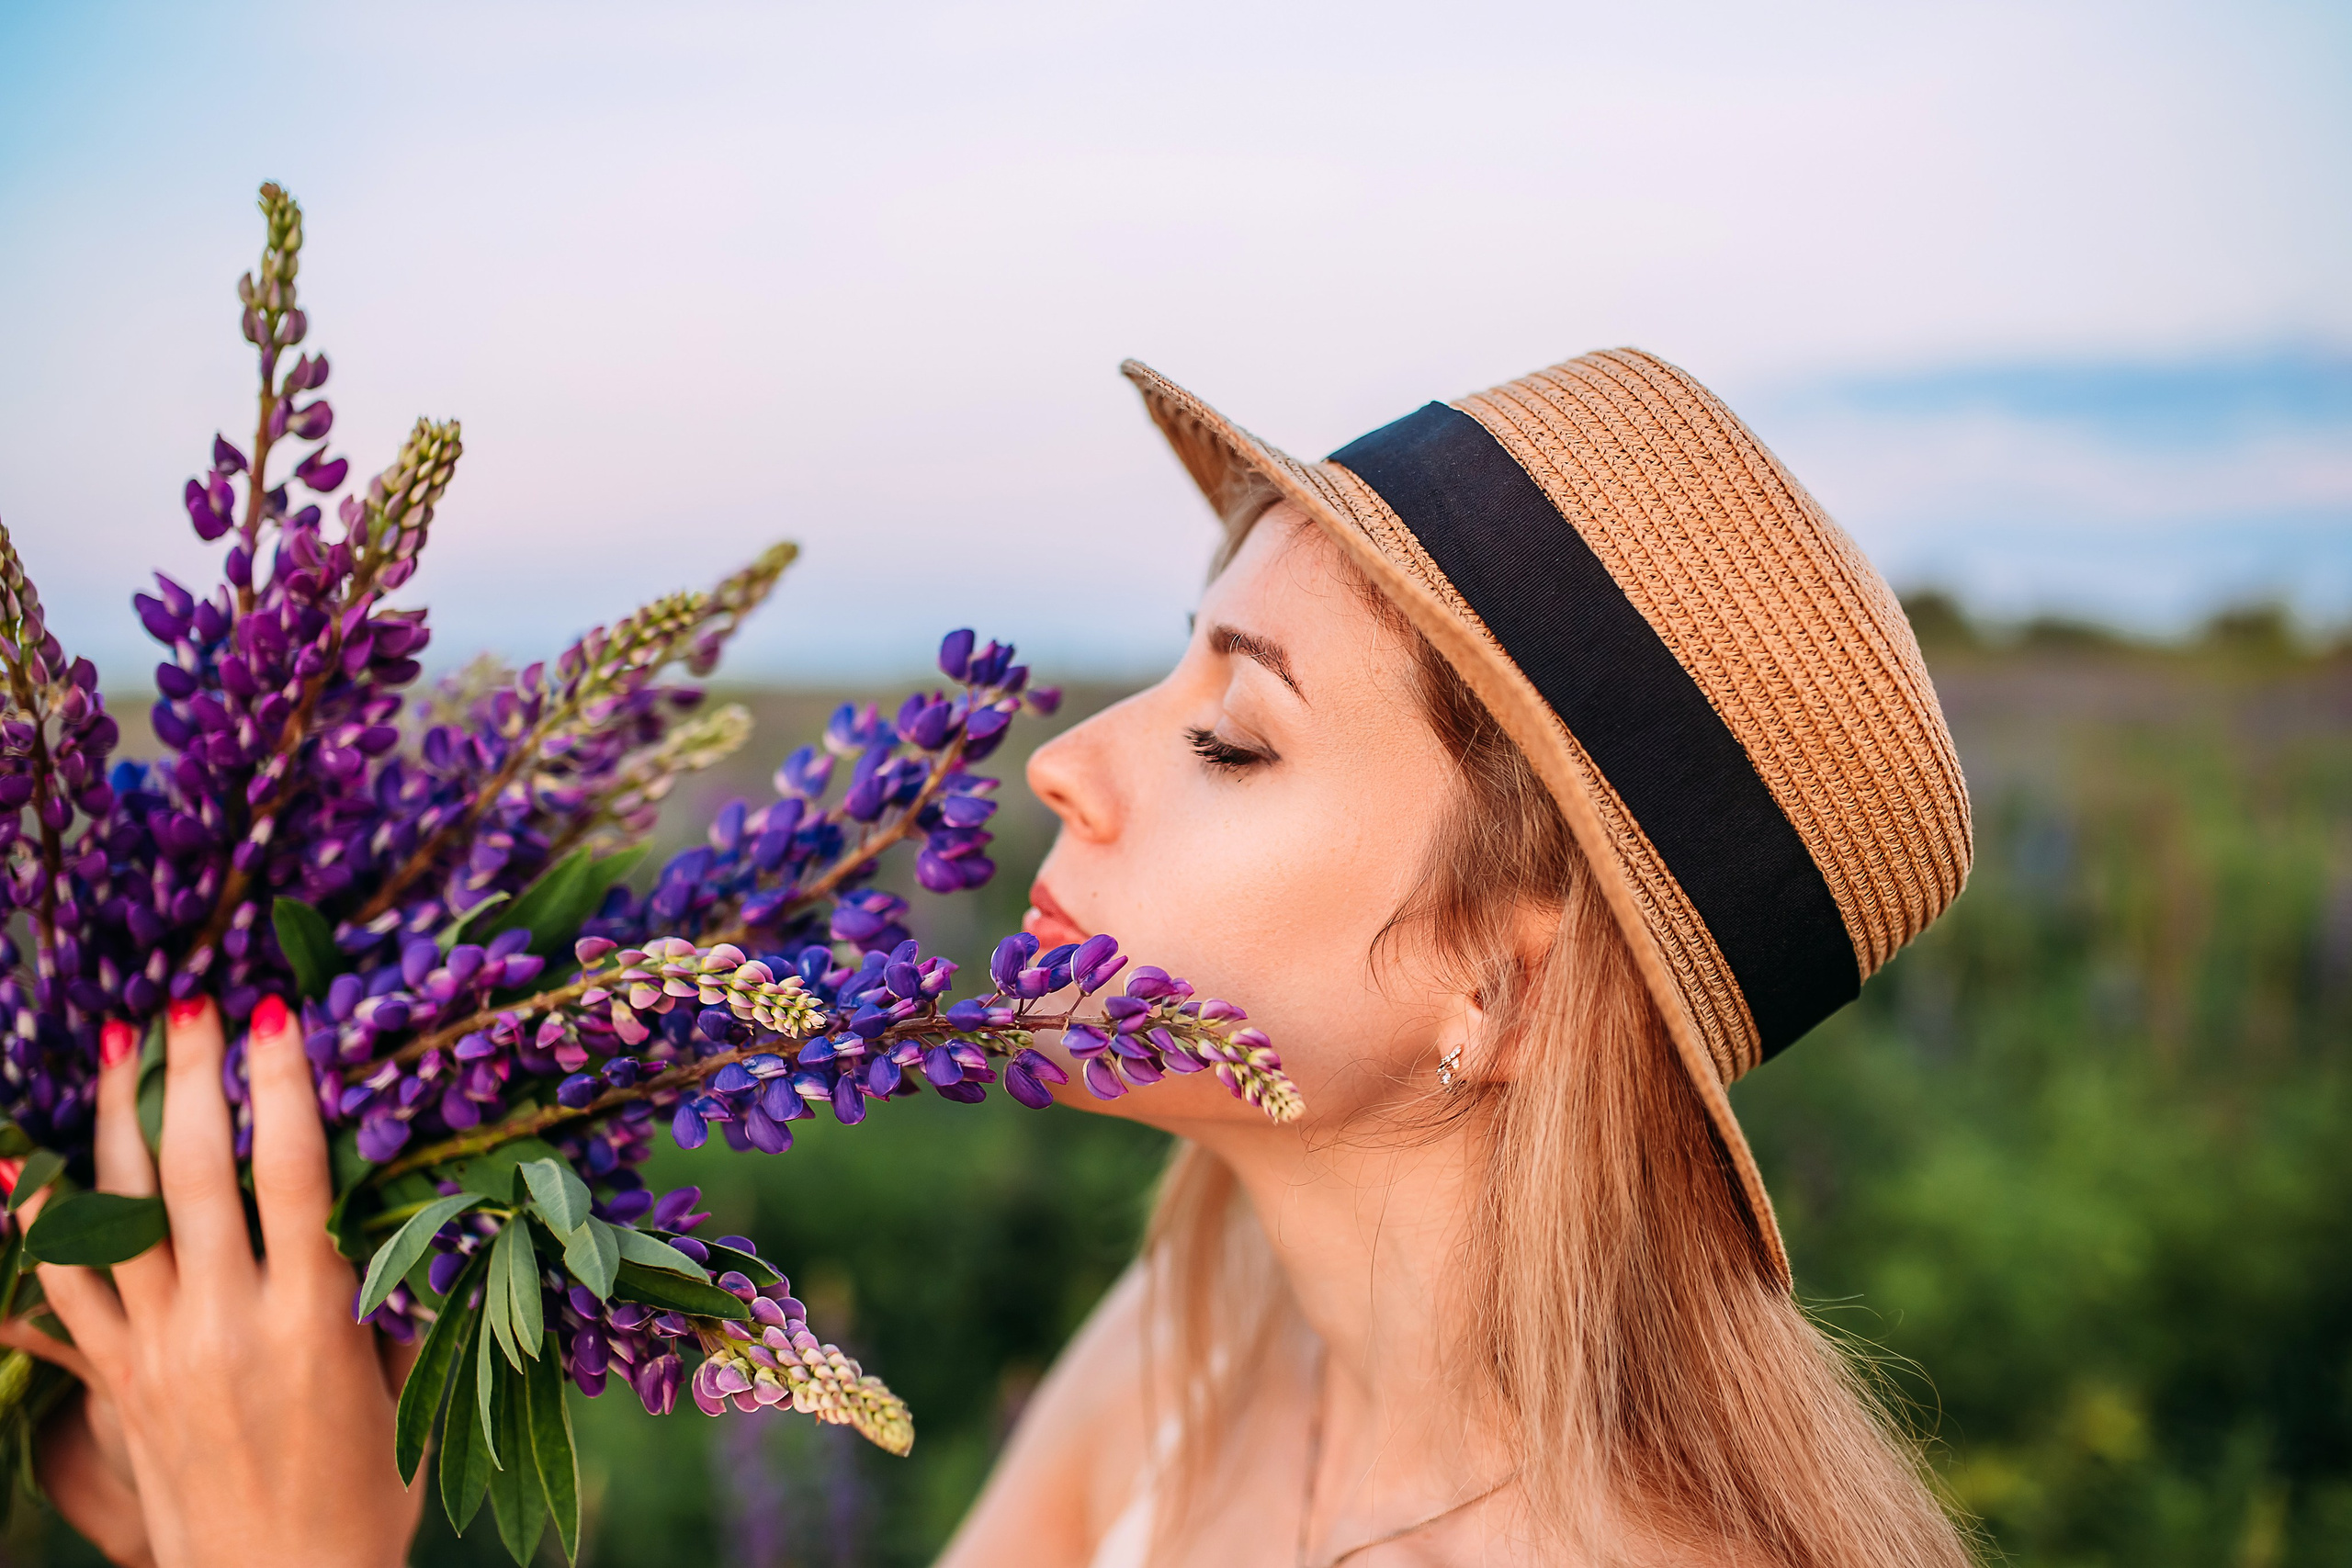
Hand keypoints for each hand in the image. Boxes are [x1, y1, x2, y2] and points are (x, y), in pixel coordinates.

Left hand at [0, 996, 426, 1567]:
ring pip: (115, 1214)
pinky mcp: (111, 1384)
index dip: (285, 1087)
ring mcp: (155, 1354)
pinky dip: (35, 1226)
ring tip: (119, 1047)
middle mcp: (224, 1327)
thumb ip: (386, 1291)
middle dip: (190, 1074)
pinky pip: (56, 1291)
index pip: (295, 1174)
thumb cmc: (367, 1491)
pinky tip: (25, 1172)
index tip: (277, 1015)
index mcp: (312, 1324)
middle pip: (193, 1173)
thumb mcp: (402, 1384)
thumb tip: (388, 1200)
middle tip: (191, 1002)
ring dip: (114, 1120)